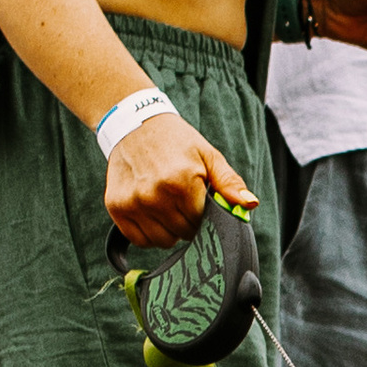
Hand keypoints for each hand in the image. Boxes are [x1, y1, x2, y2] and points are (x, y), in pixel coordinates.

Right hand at [104, 110, 256, 247]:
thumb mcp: (209, 156)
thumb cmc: (177, 142)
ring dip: (169, 230)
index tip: (200, 202)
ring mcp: (133, 203)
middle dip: (188, 223)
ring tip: (167, 206)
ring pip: (162, 241)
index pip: (202, 223)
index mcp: (181, 181)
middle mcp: (154, 195)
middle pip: (183, 234)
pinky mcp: (116, 208)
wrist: (135, 125)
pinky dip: (149, 233)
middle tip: (183, 202)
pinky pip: (140, 240)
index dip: (204, 216)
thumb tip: (250, 203)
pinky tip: (152, 212)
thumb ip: (229, 183)